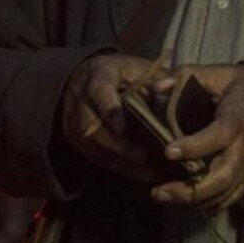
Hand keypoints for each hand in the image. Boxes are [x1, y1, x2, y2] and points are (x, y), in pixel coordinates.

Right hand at [60, 52, 176, 183]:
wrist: (92, 76)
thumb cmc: (125, 73)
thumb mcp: (141, 68)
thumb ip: (158, 79)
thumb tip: (170, 89)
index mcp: (99, 75)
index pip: (100, 92)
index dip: (110, 111)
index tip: (123, 128)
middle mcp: (80, 98)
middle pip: (92, 125)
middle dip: (118, 145)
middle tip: (145, 158)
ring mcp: (73, 119)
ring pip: (92, 144)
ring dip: (120, 161)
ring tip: (149, 172)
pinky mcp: (75, 137)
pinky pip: (95, 156)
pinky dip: (119, 167)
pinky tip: (142, 174)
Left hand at [148, 63, 243, 213]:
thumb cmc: (242, 90)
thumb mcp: (220, 74)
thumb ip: (189, 76)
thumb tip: (155, 87)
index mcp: (238, 118)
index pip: (220, 134)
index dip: (196, 145)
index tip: (169, 151)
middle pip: (224, 174)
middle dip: (191, 188)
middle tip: (159, 191)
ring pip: (225, 191)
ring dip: (194, 200)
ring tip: (163, 196)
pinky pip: (232, 197)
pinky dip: (209, 204)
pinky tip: (186, 203)